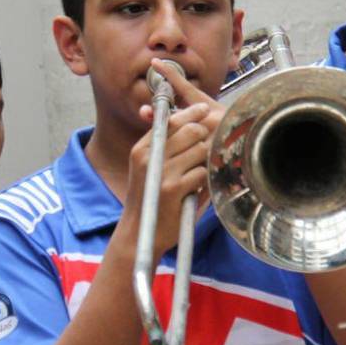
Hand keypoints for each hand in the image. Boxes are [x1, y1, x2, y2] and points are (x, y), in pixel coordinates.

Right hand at [125, 58, 227, 255]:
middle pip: (191, 131)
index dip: (192, 113)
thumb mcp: (147, 170)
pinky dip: (204, 182)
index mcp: (142, 148)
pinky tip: (196, 191)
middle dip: (204, 138)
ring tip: (196, 176)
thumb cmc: (150, 200)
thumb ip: (164, 147)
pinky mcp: (174, 188)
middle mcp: (150, 156)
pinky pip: (202, 173)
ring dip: (204, 163)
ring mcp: (162, 171)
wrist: (139, 234)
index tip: (205, 110)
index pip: (171, 120)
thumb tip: (193, 124)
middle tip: (206, 151)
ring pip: (200, 151)